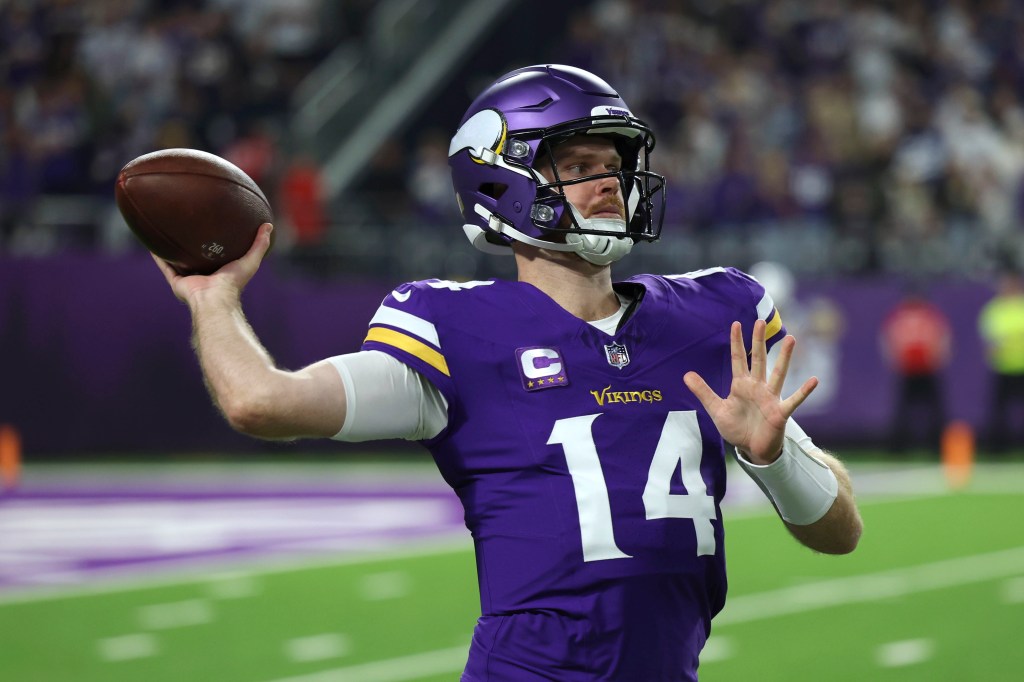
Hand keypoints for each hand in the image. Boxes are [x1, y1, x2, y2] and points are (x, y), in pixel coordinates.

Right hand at [152, 223, 273, 304]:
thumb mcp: (251, 260)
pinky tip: (152, 243)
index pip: (216, 256)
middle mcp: (202, 275)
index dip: (214, 243)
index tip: (213, 228)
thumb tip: (269, 225)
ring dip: (172, 250)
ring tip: (166, 232)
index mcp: (219, 272)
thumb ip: (260, 244)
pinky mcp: (176, 282)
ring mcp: (188, 279)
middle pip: (195, 258)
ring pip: (178, 261)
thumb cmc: (234, 282)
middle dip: (192, 246)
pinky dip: (158, 256)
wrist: (215, 298)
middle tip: (188, 226)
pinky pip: (165, 266)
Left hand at [683, 320, 817, 463]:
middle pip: (758, 360)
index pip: (738, 359)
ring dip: (784, 357)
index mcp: (741, 385)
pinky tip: (813, 380)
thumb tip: (686, 375)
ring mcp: (770, 398)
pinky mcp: (780, 412)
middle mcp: (757, 387)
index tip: (735, 324)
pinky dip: (804, 391)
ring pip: (778, 373)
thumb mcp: (716, 409)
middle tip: (760, 321)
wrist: (752, 450)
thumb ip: (703, 392)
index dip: (736, 342)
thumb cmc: (737, 428)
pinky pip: (794, 400)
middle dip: (759, 341)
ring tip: (791, 339)